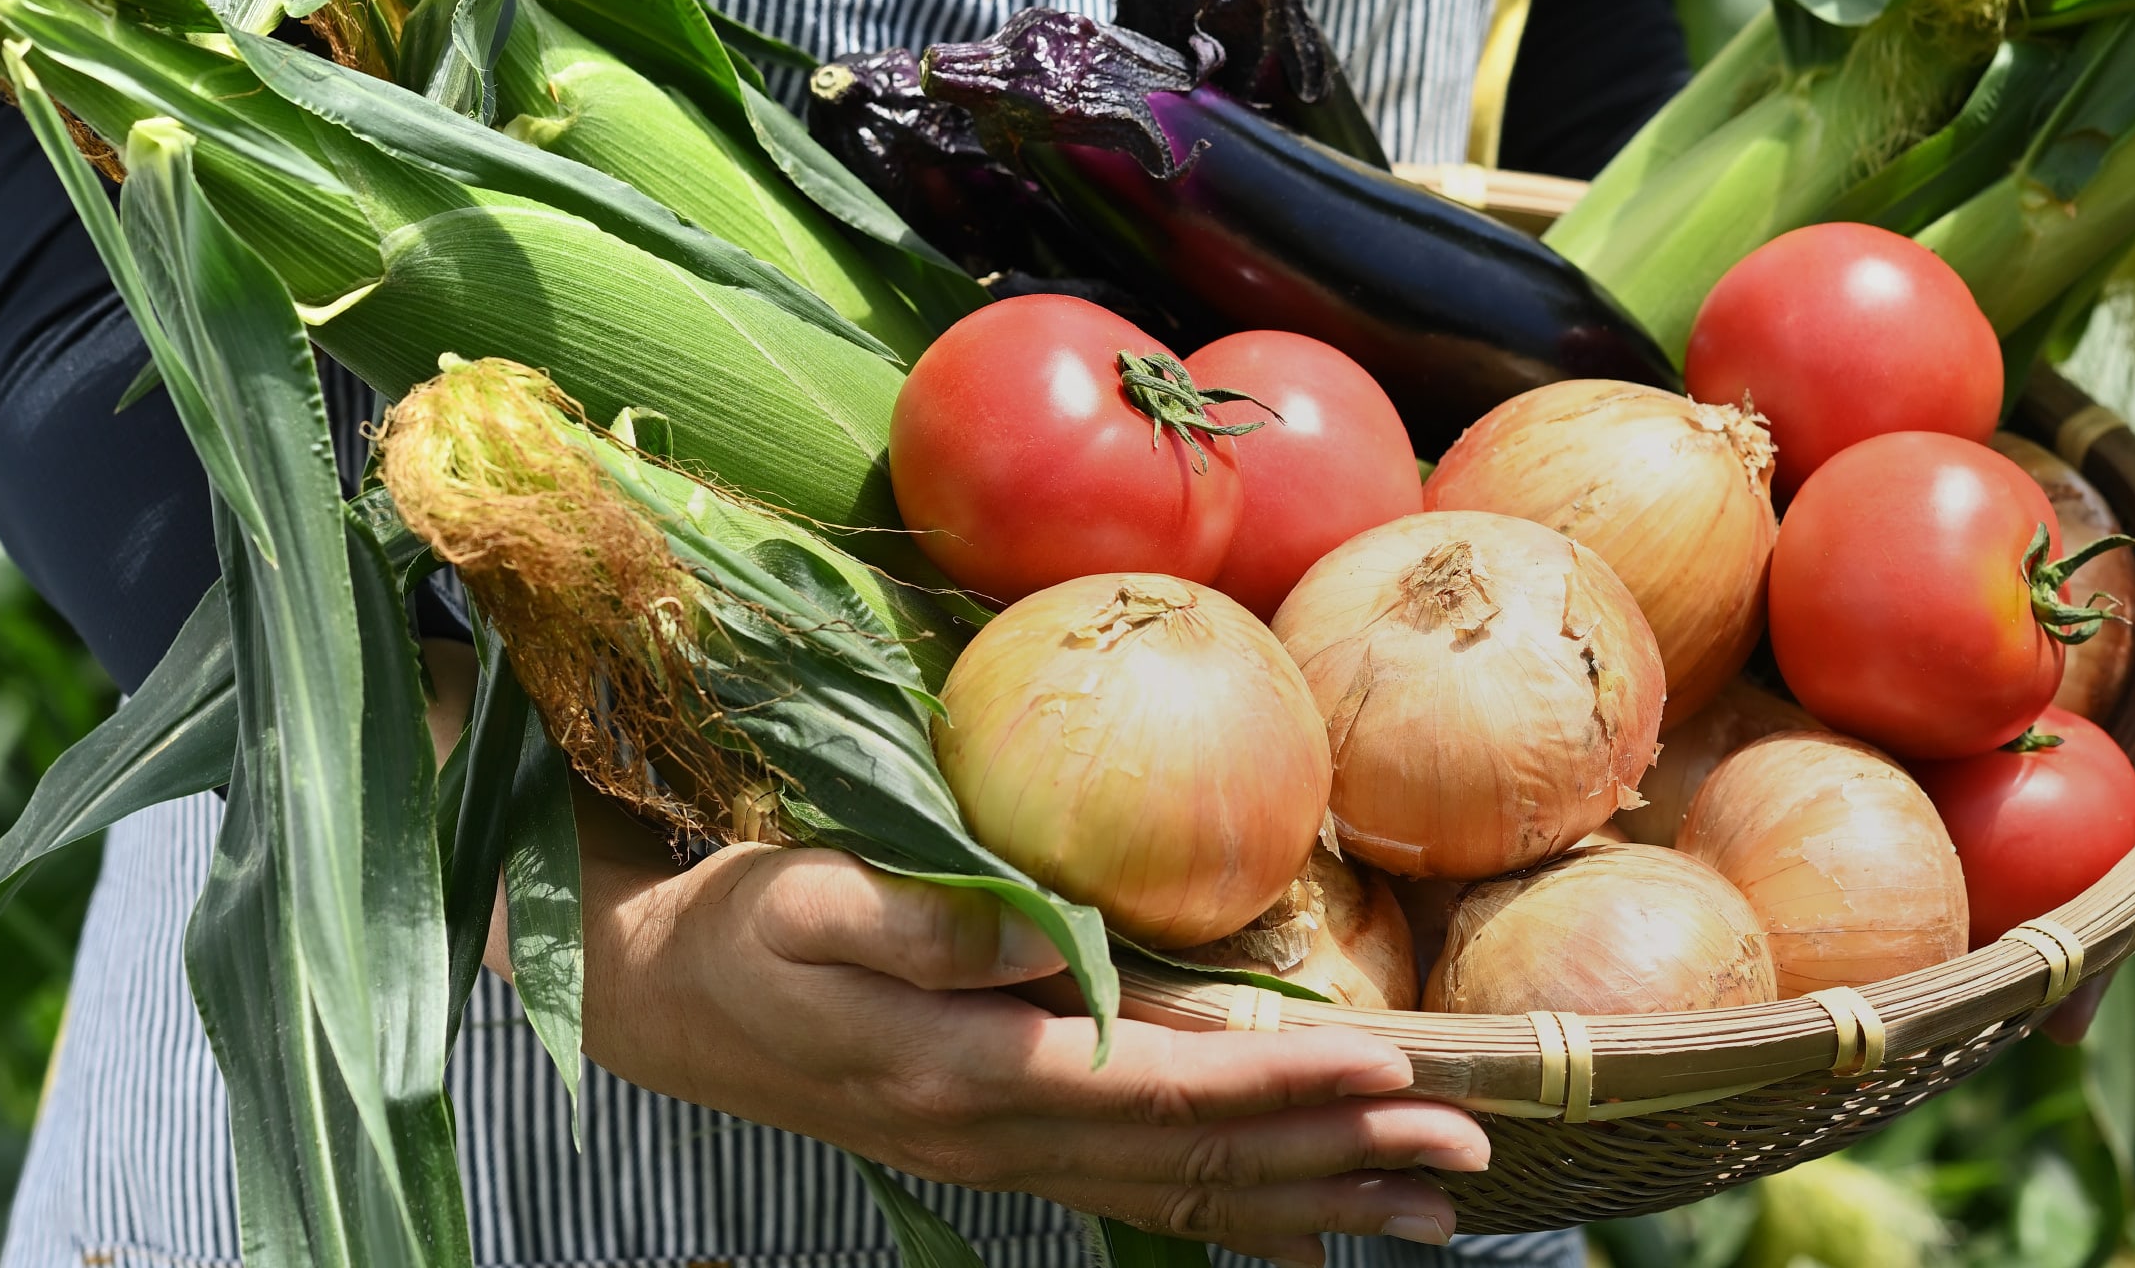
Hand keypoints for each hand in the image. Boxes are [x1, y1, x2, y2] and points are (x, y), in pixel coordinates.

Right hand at [572, 803, 1488, 1266]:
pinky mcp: (1008, 1152)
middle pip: (1202, 1160)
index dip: (1279, 1085)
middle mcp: (1007, 1137)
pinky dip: (1240, 1221)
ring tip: (1431, 1209)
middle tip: (1468, 1152)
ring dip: (1315, 1200)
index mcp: (972, 1073)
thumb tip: (1055, 937)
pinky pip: (1144, 1202)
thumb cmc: (744, 929)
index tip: (1390, 1068)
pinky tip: (1312, 1235)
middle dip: (1340, 1156)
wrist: (665, 1002)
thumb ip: (933, 926)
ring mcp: (1010, 1160)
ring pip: (1189, 1197)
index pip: (1159, 1091)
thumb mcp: (814, 901)